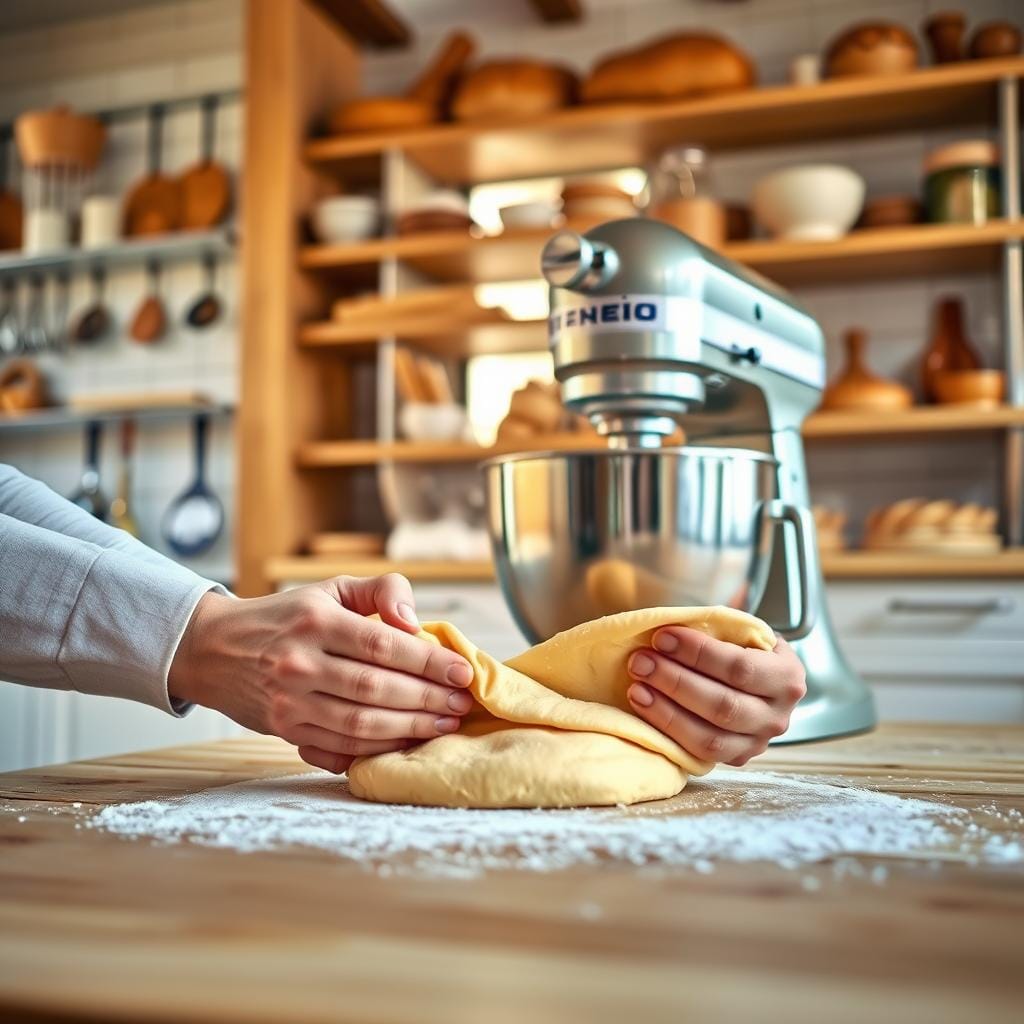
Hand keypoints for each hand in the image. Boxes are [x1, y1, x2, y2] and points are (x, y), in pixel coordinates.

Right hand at [169, 574, 474, 774]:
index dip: (428, 661)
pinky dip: (377, 750)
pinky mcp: (284, 729)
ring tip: (445, 723)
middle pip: (376, 689)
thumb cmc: (287, 616)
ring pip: (360, 724)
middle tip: (462, 703)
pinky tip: (407, 741)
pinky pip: (339, 747)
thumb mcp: (331, 589)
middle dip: (428, 699)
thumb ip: (381, 591)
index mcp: (315, 620)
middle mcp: (298, 661)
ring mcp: (289, 701)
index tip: (463, 671)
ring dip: (410, 728)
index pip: (382, 645)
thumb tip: (415, 623)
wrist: (213, 648)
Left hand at [625, 627, 805, 765]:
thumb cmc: (741, 648)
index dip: (698, 653)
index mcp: (787, 676)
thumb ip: (716, 631)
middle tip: (641, 661)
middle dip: (675, 681)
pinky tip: (644, 707)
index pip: (741, 667)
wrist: (756, 678)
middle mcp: (778, 716)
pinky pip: (698, 754)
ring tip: (637, 687)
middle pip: (723, 705)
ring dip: (666, 710)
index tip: (662, 637)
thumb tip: (666, 629)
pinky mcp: (735, 759)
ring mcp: (758, 743)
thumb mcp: (740, 633)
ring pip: (710, 737)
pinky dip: (667, 731)